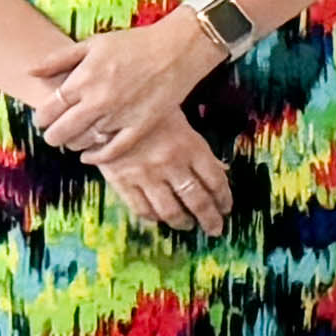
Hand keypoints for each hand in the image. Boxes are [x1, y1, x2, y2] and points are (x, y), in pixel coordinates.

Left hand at [27, 3, 227, 157]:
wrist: (177, 50)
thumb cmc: (134, 43)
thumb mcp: (93, 43)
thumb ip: (58, 59)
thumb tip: (29, 71)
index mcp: (83, 79)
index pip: (49, 109)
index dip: (41, 118)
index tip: (43, 119)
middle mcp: (98, 101)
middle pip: (61, 131)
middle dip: (52, 136)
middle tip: (54, 134)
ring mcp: (120, 116)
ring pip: (84, 142)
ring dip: (73, 144)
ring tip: (73, 140)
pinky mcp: (140, 127)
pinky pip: (113, 150)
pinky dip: (97, 157)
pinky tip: (90, 156)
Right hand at [92, 103, 231, 234]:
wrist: (110, 106)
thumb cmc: (152, 113)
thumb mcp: (183, 127)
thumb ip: (201, 152)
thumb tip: (221, 171)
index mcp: (191, 148)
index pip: (215, 181)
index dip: (223, 199)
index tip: (226, 209)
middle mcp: (172, 164)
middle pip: (197, 201)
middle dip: (209, 219)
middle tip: (214, 229)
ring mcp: (147, 175)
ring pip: (170, 210)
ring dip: (182, 222)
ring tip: (187, 225)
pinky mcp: (123, 181)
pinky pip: (142, 208)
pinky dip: (153, 218)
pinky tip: (159, 218)